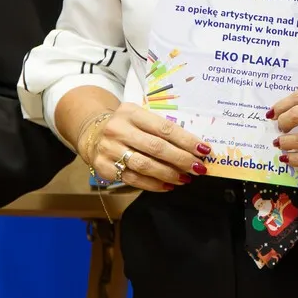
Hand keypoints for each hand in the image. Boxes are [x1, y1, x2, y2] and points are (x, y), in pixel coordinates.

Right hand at [81, 103, 206, 193]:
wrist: (93, 133)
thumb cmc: (127, 126)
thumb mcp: (140, 117)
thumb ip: (161, 129)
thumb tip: (193, 147)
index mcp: (131, 112)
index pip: (164, 128)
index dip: (186, 140)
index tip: (204, 150)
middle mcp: (118, 129)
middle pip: (156, 148)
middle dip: (181, 159)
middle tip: (199, 168)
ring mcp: (109, 149)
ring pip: (145, 165)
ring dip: (169, 174)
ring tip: (186, 179)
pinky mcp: (104, 167)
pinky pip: (134, 179)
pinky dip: (154, 184)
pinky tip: (169, 185)